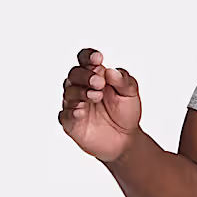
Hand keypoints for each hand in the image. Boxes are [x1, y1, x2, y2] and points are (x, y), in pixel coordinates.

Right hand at [58, 47, 141, 162]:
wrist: (126, 140)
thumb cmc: (125, 112)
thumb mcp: (130, 94)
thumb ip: (123, 81)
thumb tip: (111, 71)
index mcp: (94, 75)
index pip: (85, 60)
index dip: (88, 57)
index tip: (98, 58)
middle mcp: (81, 87)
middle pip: (74, 74)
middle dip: (85, 75)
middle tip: (99, 81)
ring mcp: (74, 104)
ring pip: (69, 92)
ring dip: (81, 92)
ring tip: (97, 95)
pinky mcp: (71, 122)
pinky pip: (66, 115)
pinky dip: (72, 112)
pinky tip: (81, 110)